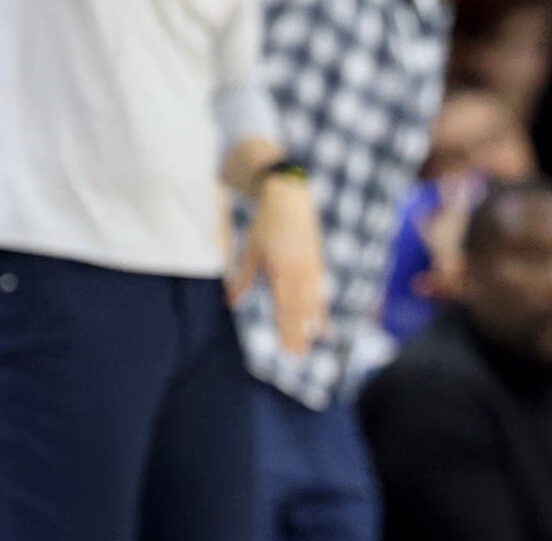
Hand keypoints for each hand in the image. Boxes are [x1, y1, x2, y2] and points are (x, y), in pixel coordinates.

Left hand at [229, 172, 329, 354]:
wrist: (291, 196)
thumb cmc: (266, 222)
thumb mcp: (250, 250)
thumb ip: (243, 279)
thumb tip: (231, 304)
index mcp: (282, 270)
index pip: (285, 308)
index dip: (287, 331)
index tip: (287, 350)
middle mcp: (300, 272)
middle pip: (300, 310)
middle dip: (299, 334)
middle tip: (299, 355)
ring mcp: (312, 266)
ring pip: (313, 301)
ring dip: (312, 323)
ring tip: (313, 340)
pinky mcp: (317, 260)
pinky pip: (319, 289)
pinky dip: (319, 305)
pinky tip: (320, 317)